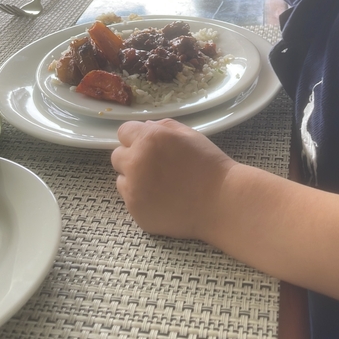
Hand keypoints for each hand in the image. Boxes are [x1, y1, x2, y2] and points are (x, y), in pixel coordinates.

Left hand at [111, 118, 234, 238]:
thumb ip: (163, 127)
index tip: (147, 145)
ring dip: (134, 179)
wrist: (221, 202)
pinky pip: (130, 200)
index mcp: (148, 139)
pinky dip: (141, 199)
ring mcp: (133, 190)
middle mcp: (135, 162)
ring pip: (121, 179)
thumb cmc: (209, 165)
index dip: (136, 137)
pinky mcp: (136, 211)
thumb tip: (144, 127)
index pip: (123, 132)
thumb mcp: (189, 135)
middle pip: (117, 156)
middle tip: (154, 166)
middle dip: (132, 157)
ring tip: (160, 184)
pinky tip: (163, 199)